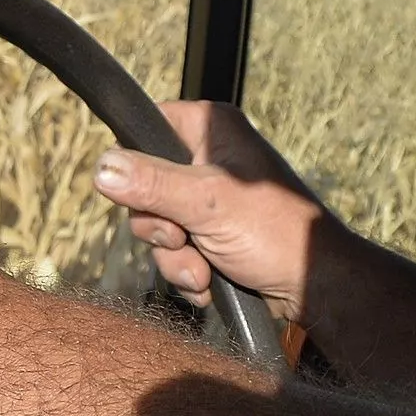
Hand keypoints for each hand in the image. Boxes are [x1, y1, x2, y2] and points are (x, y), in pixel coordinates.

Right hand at [91, 102, 326, 323]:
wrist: (316, 287)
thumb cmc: (279, 234)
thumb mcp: (207, 204)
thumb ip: (151, 184)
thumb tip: (100, 167)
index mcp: (210, 131)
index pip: (143, 128)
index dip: (134, 164)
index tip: (149, 194)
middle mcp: (206, 159)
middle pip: (140, 187)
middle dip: (159, 228)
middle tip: (182, 238)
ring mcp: (206, 199)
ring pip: (155, 226)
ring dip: (174, 257)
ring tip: (204, 270)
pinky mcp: (209, 233)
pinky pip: (173, 250)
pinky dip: (186, 271)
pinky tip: (210, 281)